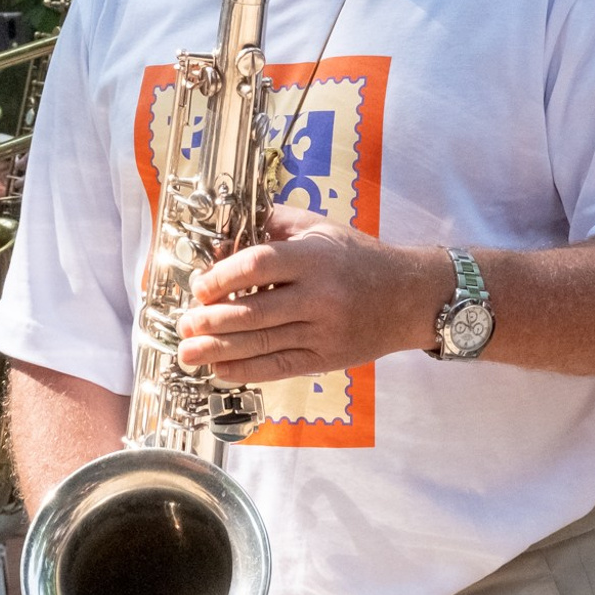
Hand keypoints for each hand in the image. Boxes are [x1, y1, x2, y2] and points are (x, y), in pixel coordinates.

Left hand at [175, 205, 437, 381]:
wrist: (409, 297)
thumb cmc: (360, 258)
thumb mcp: (322, 228)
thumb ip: (275, 224)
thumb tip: (225, 236)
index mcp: (315, 258)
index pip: (258, 266)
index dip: (221, 277)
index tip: (199, 287)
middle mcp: (319, 296)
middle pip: (254, 311)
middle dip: (211, 321)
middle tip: (184, 325)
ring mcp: (323, 332)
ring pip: (262, 343)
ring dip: (218, 350)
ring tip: (187, 355)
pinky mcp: (326, 359)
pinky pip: (279, 367)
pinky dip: (246, 371)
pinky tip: (220, 370)